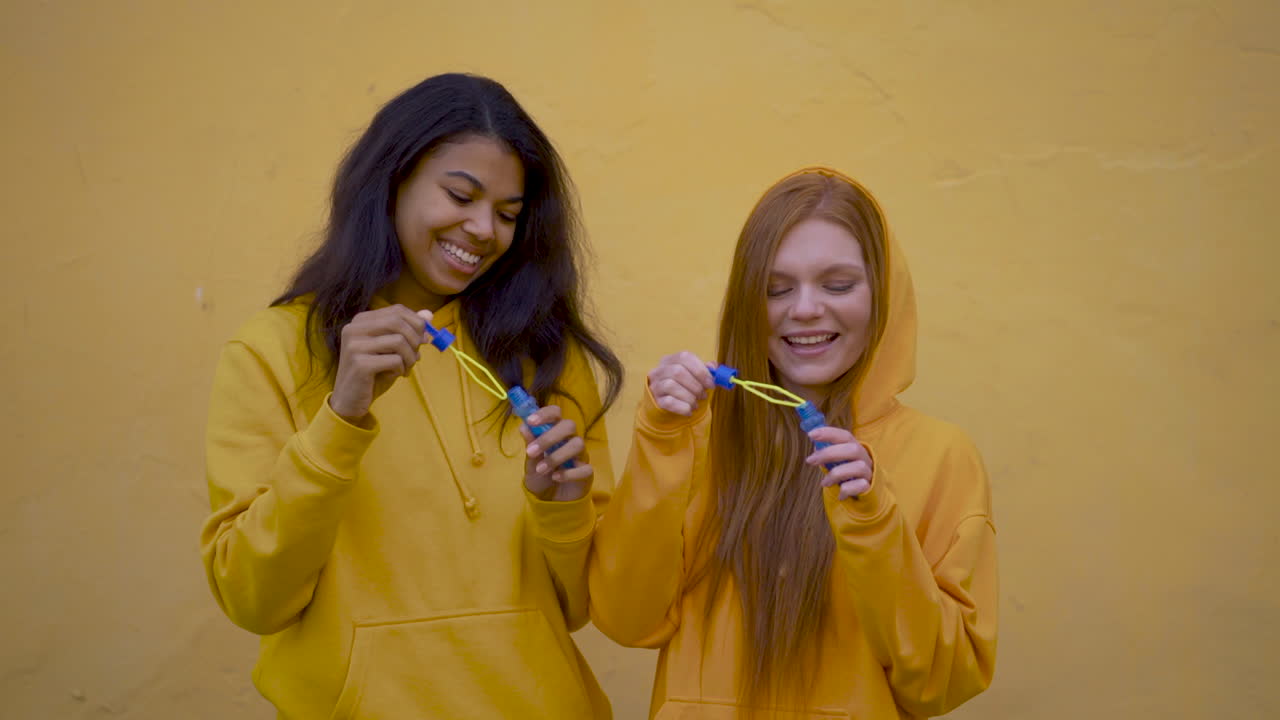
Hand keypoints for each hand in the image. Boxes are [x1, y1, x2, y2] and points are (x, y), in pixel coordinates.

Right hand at [329, 305, 432, 423]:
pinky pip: (394, 360)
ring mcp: (354, 345)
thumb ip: (408, 330)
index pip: (397, 310)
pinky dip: (401, 368)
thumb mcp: (392, 349)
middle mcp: (354, 329)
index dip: (417, 323)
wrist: (350, 400)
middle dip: (415, 339)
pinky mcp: (359, 363)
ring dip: (410, 357)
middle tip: (416, 356)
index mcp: (361, 321)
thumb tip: (429, 314)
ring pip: (399, 341)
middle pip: (398, 322)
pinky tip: (395, 375)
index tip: (423, 339)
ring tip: (406, 368)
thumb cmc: (374, 373)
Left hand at [519, 404, 593, 501]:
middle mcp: (571, 439)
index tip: (530, 421)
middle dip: (549, 437)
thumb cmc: (540, 473)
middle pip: (569, 426)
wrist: (549, 499)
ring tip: (540, 469)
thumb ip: (529, 443)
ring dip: (556, 456)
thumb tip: (524, 426)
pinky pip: (584, 469)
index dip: (545, 414)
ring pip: (577, 445)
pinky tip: (555, 477)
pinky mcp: (586, 472)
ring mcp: (581, 456)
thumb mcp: (530, 460)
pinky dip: (568, 473)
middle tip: (531, 452)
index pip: (556, 413)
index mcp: (556, 431)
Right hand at [646, 351, 714, 415]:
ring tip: (696, 404)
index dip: (700, 370)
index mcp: (671, 360)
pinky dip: (683, 407)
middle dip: (695, 385)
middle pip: (677, 371)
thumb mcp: (694, 375)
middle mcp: (660, 370)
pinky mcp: (656, 400)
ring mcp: (656, 385)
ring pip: (671, 386)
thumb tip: (712, 366)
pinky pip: (669, 402)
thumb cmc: (684, 386)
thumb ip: (705, 369)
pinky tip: (689, 410)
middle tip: (704, 395)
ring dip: (689, 397)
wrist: (667, 403)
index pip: (685, 357)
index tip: (711, 383)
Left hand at [806, 426, 873, 499]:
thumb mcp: (837, 461)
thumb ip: (827, 454)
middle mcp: (864, 458)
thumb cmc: (847, 473)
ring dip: (836, 474)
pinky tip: (839, 495)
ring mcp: (868, 472)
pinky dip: (847, 490)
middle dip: (829, 453)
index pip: (845, 436)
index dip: (829, 433)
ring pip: (858, 467)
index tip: (811, 434)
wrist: (865, 491)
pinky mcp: (869, 487)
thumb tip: (815, 449)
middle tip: (810, 460)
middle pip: (853, 449)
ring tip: (824, 483)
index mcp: (854, 447)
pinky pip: (860, 486)